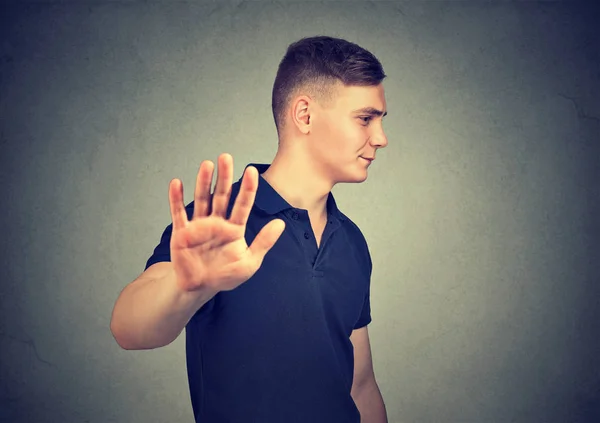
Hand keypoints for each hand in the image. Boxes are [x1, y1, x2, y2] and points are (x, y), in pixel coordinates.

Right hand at [168, 153, 285, 293]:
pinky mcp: (182, 233)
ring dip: (203, 182)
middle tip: (226, 157)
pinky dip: (176, 199)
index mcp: (234, 228)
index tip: (252, 171)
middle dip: (224, 177)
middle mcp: (217, 222)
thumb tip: (280, 224)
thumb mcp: (250, 262)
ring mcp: (199, 226)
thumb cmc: (226, 275)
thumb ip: (264, 242)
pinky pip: (178, 213)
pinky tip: (176, 183)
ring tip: (207, 165)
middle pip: (221, 195)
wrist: (200, 288)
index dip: (247, 188)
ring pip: (202, 199)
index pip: (243, 204)